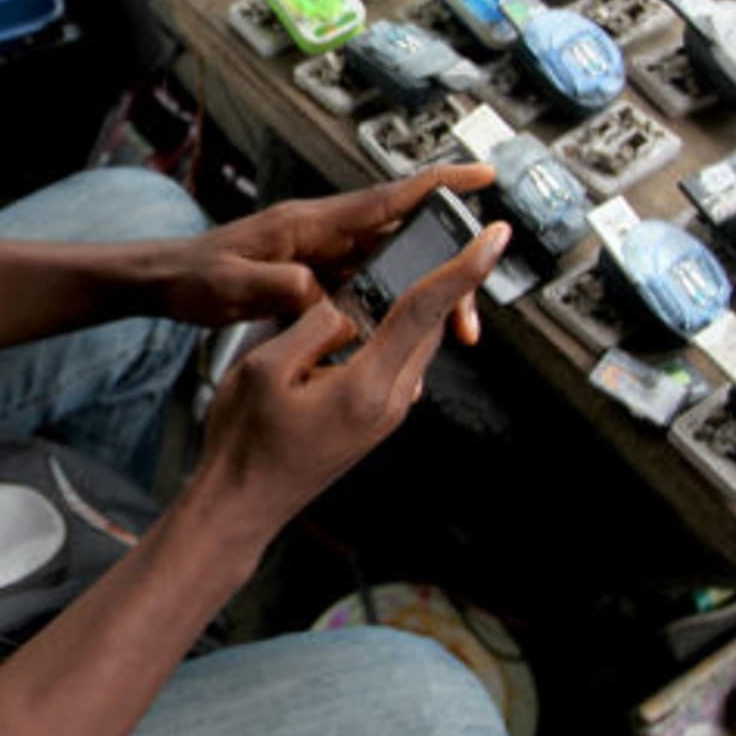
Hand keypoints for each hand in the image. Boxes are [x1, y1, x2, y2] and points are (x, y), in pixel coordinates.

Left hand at [159, 164, 496, 335]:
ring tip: (456, 332)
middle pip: (402, 240)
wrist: (168, 282)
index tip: (482, 176)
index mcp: (310, 224)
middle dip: (446, 267)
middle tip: (472, 313)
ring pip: (391, 268)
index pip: (384, 200)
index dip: (437, 186)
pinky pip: (368, 288)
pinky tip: (409, 338)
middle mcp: (324, 233)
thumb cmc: (194, 277)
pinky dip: (393, 309)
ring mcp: (322, 255)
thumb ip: (274, 286)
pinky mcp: (316, 277)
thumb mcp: (231, 285)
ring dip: (425, 294)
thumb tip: (318, 292)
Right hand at [191, 219, 511, 545]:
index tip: (493, 237)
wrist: (242, 502)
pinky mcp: (376, 418)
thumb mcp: (265, 369)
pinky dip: (391, 329)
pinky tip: (359, 319)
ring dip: (413, 304)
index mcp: (366, 386)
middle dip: (442, 275)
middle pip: (431, 323)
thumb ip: (313, 327)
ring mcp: (387, 413)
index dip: (464, 268)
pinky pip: (396, 359)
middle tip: (439, 233)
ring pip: (415, 341)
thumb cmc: (247, 444)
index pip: (426, 312)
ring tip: (390, 271)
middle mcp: (390, 402)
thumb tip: (343, 311)